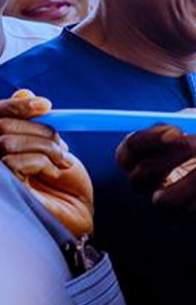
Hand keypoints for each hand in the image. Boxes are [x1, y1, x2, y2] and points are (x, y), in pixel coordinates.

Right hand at [1, 90, 92, 236]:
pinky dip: (40, 162)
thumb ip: (33, 122)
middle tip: (62, 145)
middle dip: (39, 130)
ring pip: (6, 141)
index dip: (16, 106)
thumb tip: (24, 92)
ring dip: (44, 148)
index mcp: (2, 143)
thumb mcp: (51, 145)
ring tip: (61, 162)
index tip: (46, 105)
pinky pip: (13, 161)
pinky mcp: (2, 188)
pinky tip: (52, 173)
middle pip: (1, 125)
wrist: (78, 212)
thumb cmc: (64, 182)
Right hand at [115, 122, 195, 211]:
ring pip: (167, 198)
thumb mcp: (195, 118)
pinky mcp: (183, 209)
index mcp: (135, 151)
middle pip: (147, 173)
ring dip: (195, 180)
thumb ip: (188, 121)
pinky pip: (192, 208)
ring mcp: (160, 198)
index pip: (132, 147)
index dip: (152, 140)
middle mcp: (140, 178)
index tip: (177, 131)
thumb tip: (184, 129)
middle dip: (177, 156)